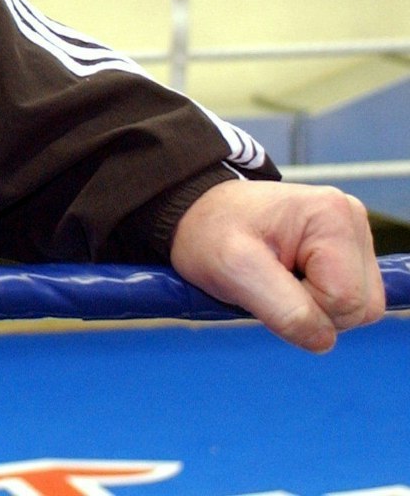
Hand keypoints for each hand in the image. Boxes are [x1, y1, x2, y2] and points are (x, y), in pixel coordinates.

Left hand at [169, 178, 384, 351]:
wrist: (197, 215)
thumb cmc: (209, 234)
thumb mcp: (234, 271)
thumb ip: (286, 311)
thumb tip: (325, 340)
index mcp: (332, 216)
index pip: (346, 300)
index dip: (304, 309)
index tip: (264, 280)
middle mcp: (351, 220)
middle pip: (360, 307)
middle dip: (312, 310)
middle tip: (268, 281)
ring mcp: (353, 235)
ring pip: (359, 308)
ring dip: (315, 307)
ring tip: (277, 277)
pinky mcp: (347, 250)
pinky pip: (351, 299)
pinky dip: (318, 300)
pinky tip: (290, 277)